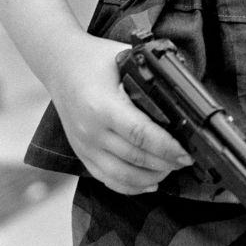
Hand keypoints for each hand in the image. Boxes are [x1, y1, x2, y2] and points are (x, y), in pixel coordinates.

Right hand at [50, 35, 192, 194]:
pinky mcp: (82, 154)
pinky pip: (107, 179)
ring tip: (171, 170)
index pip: (140, 134)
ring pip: (122, 176)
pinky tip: (150, 183)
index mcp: (102, 106)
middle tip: (186, 161)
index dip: (166, 147)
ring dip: (151, 177)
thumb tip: (182, 91)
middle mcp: (91, 131)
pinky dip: (130, 186)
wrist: (60, 65)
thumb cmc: (95, 59)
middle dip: (165, 163)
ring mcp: (84, 146)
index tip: (185, 153)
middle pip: (135, 158)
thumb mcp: (124, 58)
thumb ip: (149, 77)